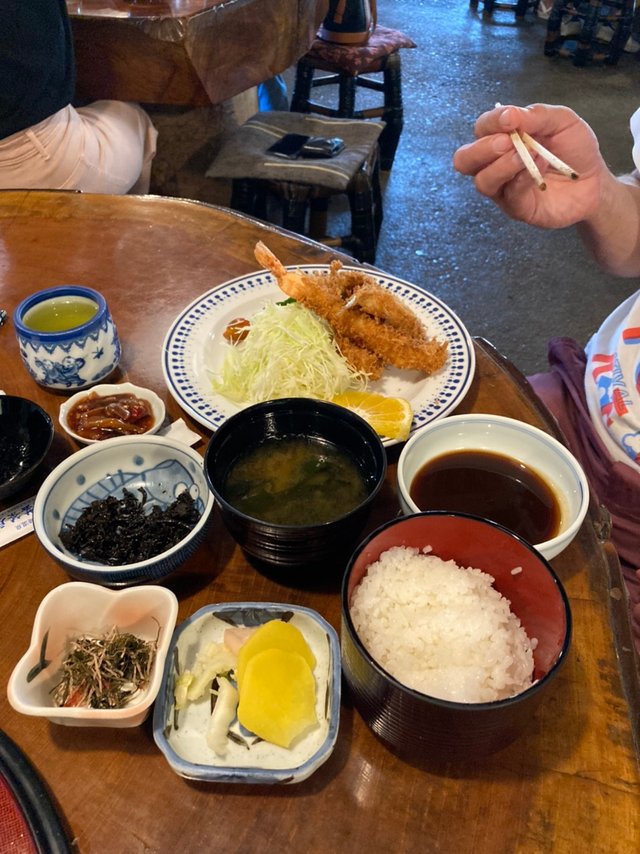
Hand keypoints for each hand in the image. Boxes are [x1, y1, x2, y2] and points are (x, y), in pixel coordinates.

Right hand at [453, 103, 604, 228]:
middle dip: (481, 150)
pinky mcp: (516, 207)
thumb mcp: (562, 121)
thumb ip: (536, 115)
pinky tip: (541, 166)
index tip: (510, 118)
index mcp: (502, 137)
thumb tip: (508, 113)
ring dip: (502, 166)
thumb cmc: (574, 148)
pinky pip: (508, 195)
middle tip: (506, 142)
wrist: (594, 181)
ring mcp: (503, 188)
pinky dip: (522, 178)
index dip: (491, 122)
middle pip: (465, 160)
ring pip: (482, 181)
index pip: (481, 129)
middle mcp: (495, 163)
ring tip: (525, 156)